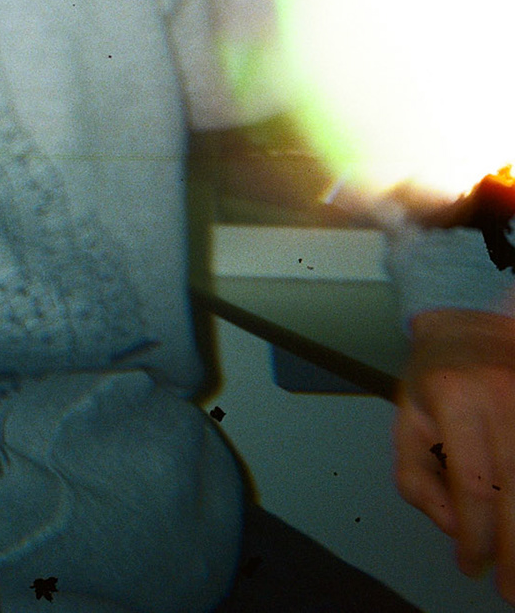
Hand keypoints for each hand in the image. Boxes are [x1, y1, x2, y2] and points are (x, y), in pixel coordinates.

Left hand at [394, 307, 514, 602]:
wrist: (474, 326)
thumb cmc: (434, 381)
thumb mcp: (406, 422)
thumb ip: (419, 480)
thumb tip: (454, 528)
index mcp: (455, 399)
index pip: (473, 483)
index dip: (476, 534)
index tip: (472, 566)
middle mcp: (505, 398)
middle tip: (511, 591)